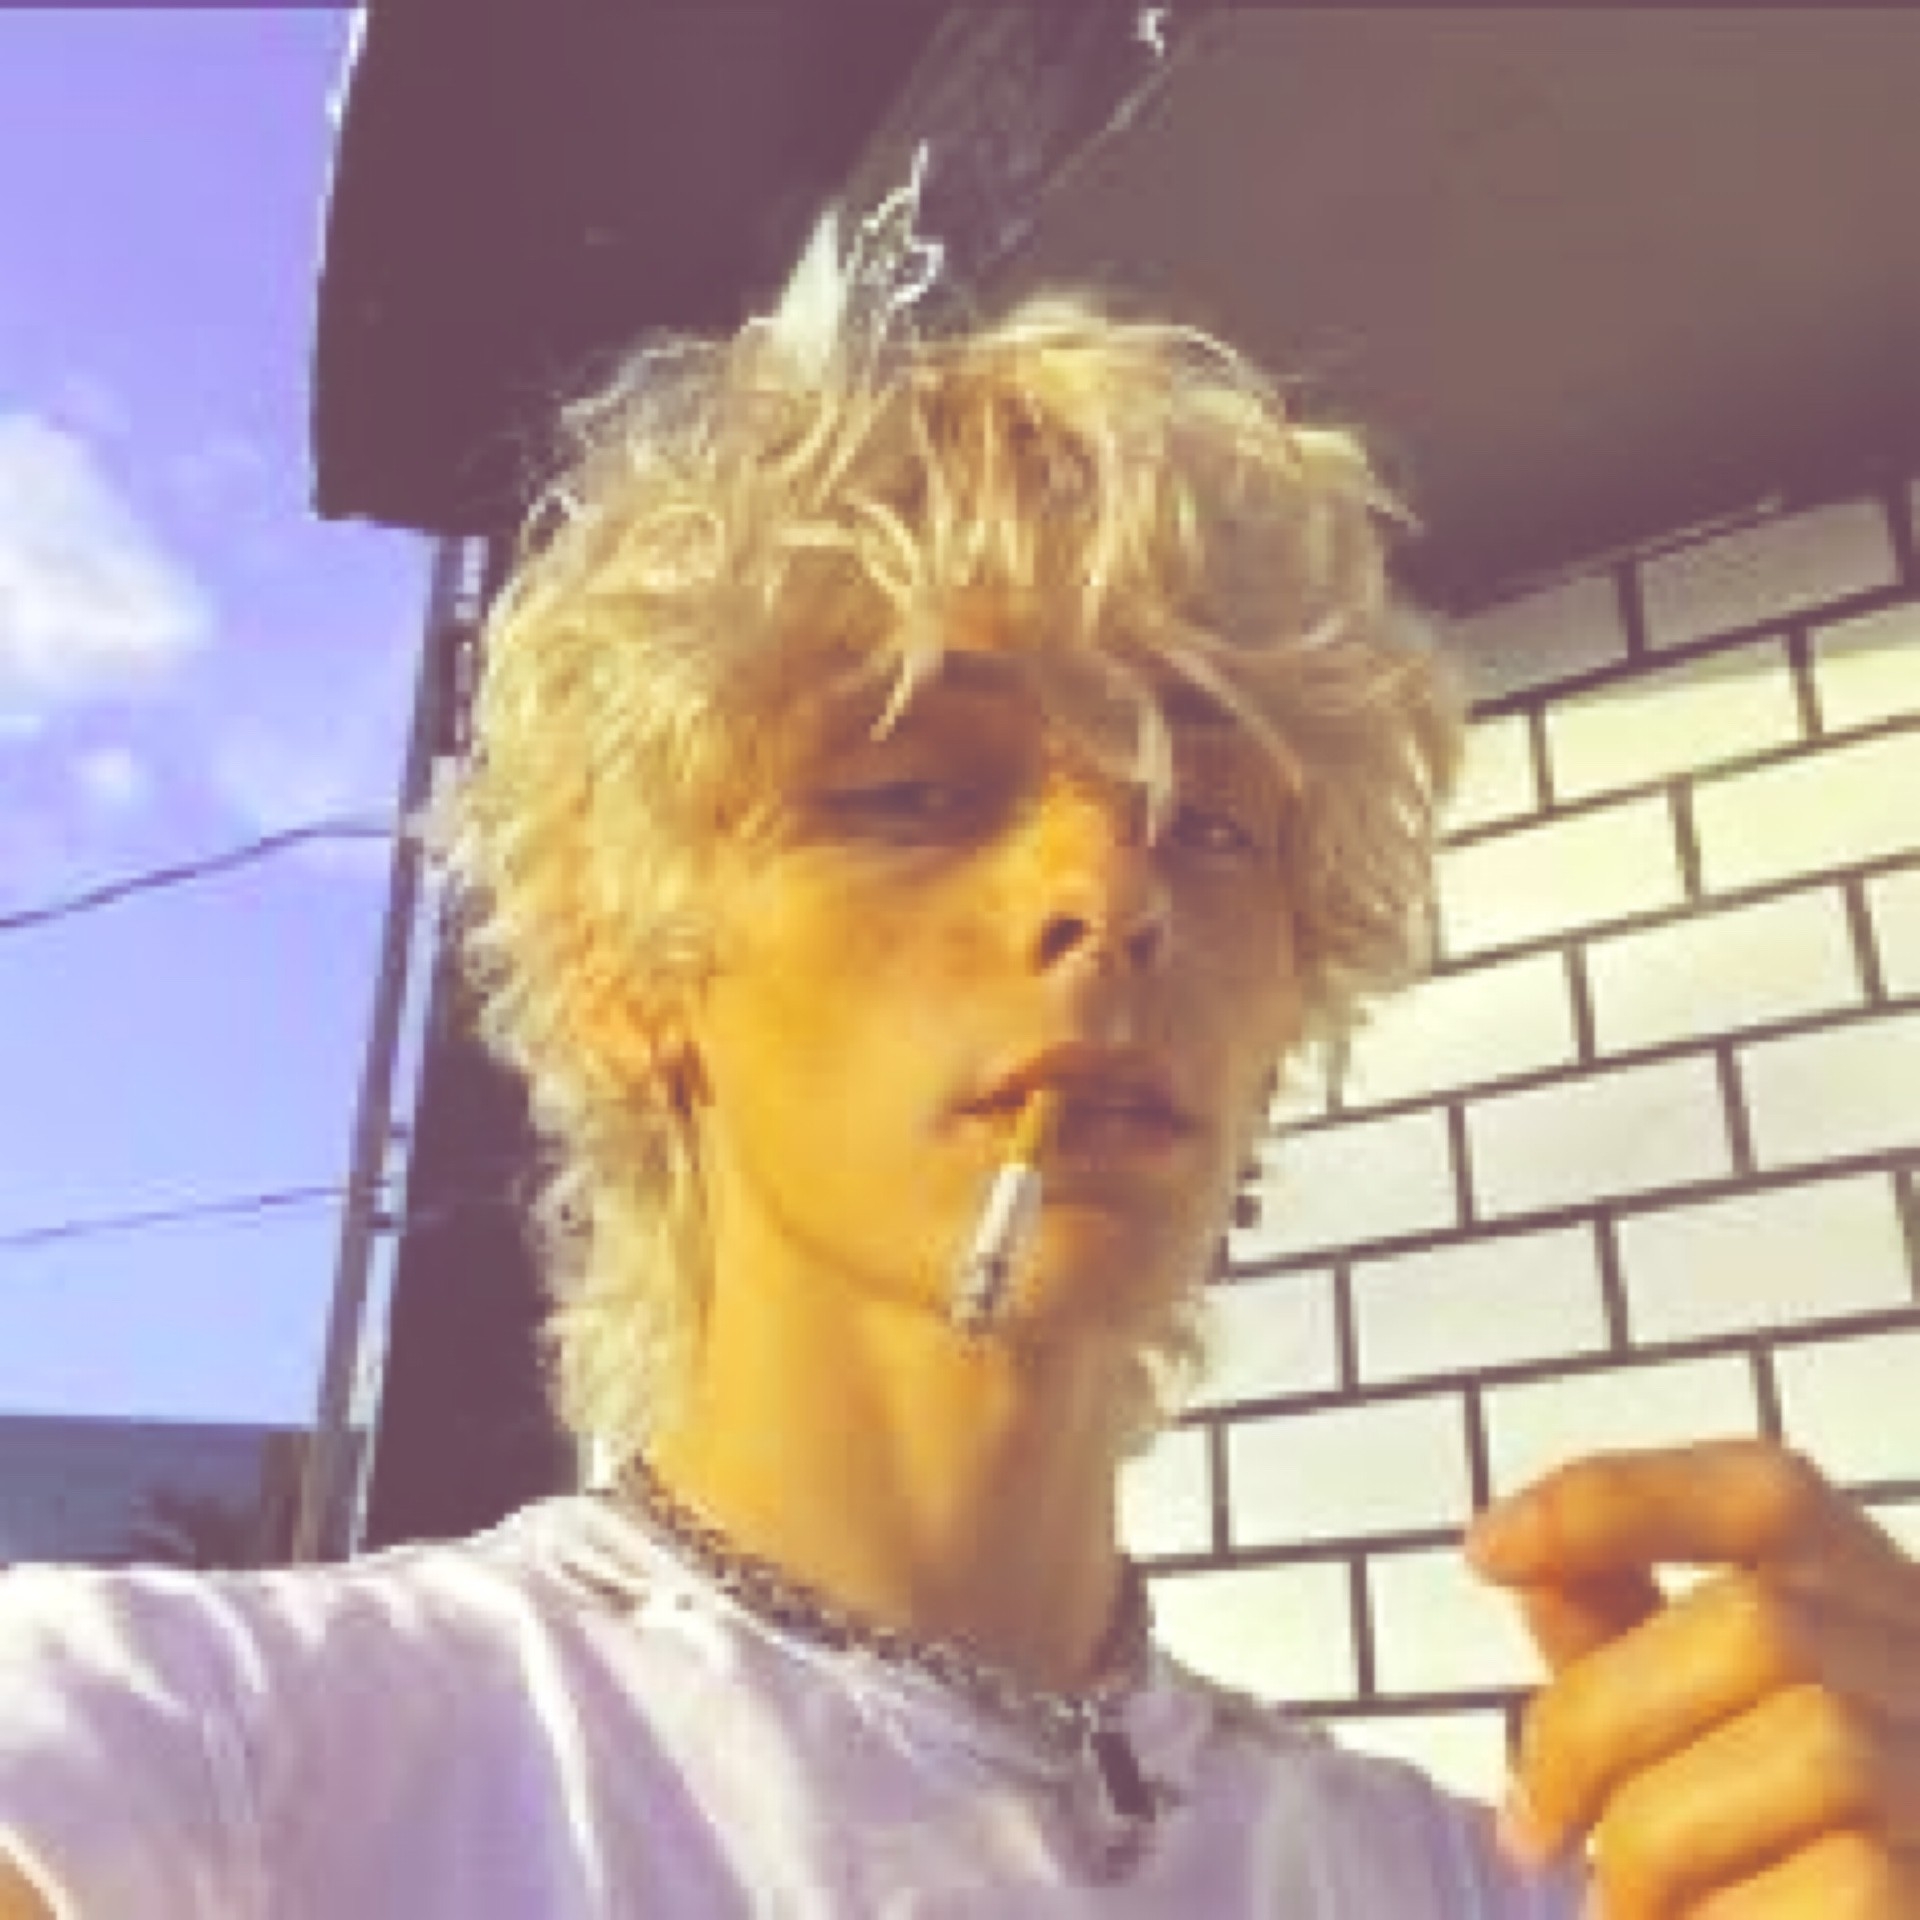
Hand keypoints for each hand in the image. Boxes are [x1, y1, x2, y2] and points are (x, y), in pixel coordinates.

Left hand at [1464, 1439, 1919, 1917]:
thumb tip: (1526, 1567)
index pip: (1768, 1495)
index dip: (1622, 1502)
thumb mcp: (1705, 1739)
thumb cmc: (1783, 1879)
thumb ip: (1631, 1648)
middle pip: (1763, 1622)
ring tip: (1619, 1910)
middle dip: (1600, 1724)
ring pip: (1813, 1745)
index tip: (1487, 1550)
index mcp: (1877, 1613)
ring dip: (1659, 1843)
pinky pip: (1853, 1885)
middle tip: (1533, 1828)